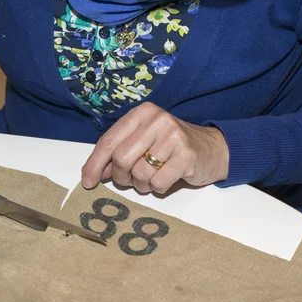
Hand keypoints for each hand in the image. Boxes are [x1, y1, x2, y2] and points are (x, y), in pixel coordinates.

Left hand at [81, 102, 228, 193]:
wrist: (214, 149)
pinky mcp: (187, 155)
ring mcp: (174, 136)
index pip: (108, 141)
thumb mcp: (144, 142)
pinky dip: (158, 188)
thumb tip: (93, 172)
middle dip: (121, 177)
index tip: (87, 182)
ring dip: (142, 184)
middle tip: (131, 180)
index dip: (94, 164)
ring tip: (153, 177)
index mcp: (142, 113)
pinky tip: (168, 179)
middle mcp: (157, 120)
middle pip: (121, 159)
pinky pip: (158, 183)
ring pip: (139, 174)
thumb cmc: (172, 148)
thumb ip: (119, 153)